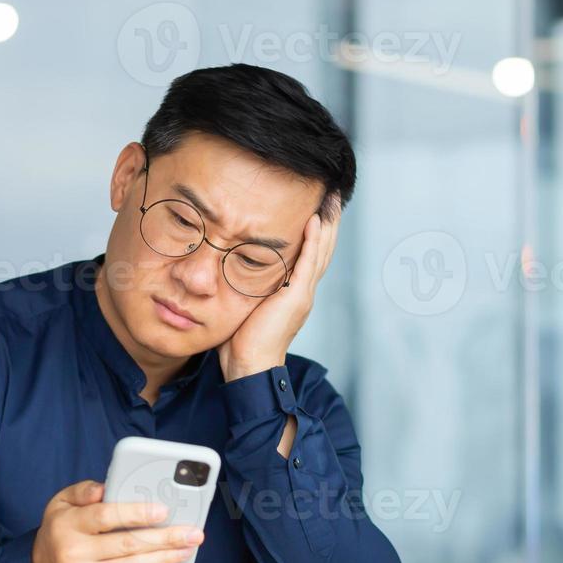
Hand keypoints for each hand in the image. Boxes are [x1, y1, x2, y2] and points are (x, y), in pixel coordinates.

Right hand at [30, 480, 204, 562]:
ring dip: (164, 559)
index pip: (105, 517)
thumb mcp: (61, 503)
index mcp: (67, 525)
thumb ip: (83, 490)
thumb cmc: (60, 532)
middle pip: (126, 545)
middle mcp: (72, 554)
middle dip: (165, 539)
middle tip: (192, 533)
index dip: (136, 513)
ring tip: (186, 549)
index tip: (164, 510)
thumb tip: (105, 487)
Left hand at [217, 203, 340, 382]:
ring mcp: (302, 294)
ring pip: (321, 252)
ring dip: (326, 224)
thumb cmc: (242, 343)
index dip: (317, 232)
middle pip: (323, 249)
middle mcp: (303, 291)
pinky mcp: (296, 297)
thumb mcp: (246, 305)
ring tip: (330, 200)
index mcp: (294, 293)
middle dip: (329, 221)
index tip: (318, 207)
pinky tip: (314, 221)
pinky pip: (307, 263)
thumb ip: (247, 286)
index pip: (310, 255)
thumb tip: (229, 268)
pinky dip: (312, 241)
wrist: (250, 367)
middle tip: (333, 195)